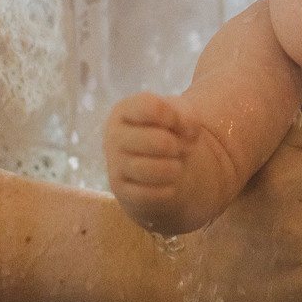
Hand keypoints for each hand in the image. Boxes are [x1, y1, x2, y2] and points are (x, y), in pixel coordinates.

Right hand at [105, 91, 225, 236]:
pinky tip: (167, 183)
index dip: (174, 117)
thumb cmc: (168, 133)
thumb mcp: (180, 115)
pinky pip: (152, 194)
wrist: (157, 168)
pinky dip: (168, 189)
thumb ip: (187, 116)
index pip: (150, 107)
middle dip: (177, 146)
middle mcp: (114, 136)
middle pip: (158, 141)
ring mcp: (115, 165)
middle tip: (179, 148)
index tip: (177, 123)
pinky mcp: (121, 191)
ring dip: (174, 168)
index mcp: (125, 110)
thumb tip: (187, 134)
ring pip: (154, 170)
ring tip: (175, 165)